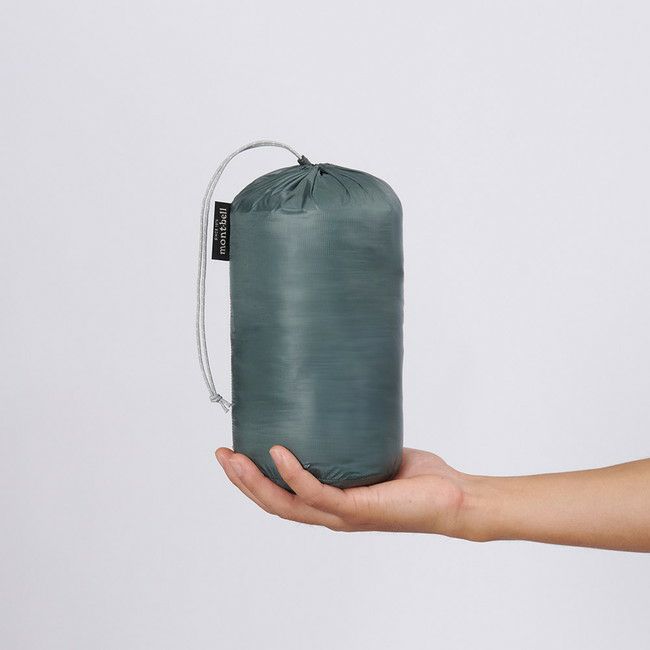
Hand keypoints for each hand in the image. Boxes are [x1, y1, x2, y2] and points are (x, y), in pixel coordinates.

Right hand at [215, 446, 469, 534]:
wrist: (453, 498)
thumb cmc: (418, 479)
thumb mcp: (374, 451)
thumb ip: (352, 438)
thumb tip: (337, 401)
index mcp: (330, 503)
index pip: (281, 497)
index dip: (251, 481)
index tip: (231, 453)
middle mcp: (330, 513)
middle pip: (273, 503)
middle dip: (241, 480)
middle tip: (219, 453)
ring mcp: (342, 515)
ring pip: (285, 504)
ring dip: (254, 481)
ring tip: (233, 456)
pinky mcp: (358, 509)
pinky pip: (317, 492)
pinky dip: (295, 474)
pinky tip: (279, 453)